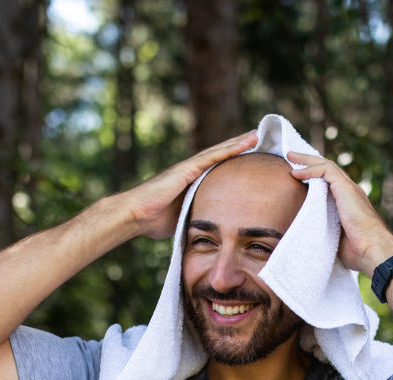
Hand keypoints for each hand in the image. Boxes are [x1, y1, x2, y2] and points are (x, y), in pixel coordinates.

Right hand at [120, 131, 259, 238]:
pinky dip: (229, 149)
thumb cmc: (153, 220)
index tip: (247, 156)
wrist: (136, 214)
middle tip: (256, 138)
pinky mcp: (186, 169)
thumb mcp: (182, 218)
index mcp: (190, 182)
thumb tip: (205, 230)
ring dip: (237, 143)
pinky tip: (243, 143)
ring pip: (218, 152)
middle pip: (218, 156)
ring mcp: (188, 168)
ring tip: (255, 136)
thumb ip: (194, 216)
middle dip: (237, 147)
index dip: (230, 160)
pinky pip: (212, 157)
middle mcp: (190, 171)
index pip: (215, 168)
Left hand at [286, 151, 392, 272]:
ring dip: (307, 160)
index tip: (296, 175)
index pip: (329, 182)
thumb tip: (306, 236)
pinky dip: (310, 169)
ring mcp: (349, 189)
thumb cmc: (355, 252)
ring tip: (290, 156)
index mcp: (347, 203)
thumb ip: (323, 229)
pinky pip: (326, 171)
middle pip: (327, 170)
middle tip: (291, 157)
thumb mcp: (333, 237)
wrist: (371, 250)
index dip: (313, 176)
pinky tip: (296, 172)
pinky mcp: (346, 189)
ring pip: (326, 165)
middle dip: (308, 162)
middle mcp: (349, 192)